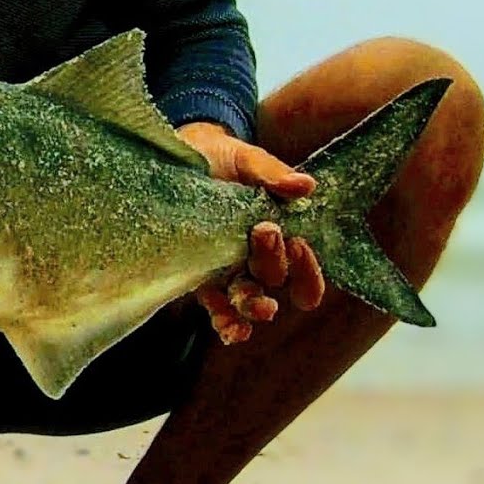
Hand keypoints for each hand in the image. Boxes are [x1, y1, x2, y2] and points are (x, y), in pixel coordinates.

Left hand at [177, 122, 326, 343]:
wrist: (177, 155)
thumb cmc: (218, 155)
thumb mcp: (244, 159)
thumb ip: (272, 173)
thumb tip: (305, 186)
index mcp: (275, 231)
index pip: (301, 264)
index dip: (307, 268)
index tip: (299, 244)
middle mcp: (254, 255)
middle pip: (273, 278)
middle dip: (273, 264)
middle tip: (264, 234)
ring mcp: (226, 267)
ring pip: (247, 299)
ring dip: (253, 307)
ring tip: (255, 308)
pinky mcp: (197, 272)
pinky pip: (214, 303)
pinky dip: (224, 319)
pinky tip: (228, 328)